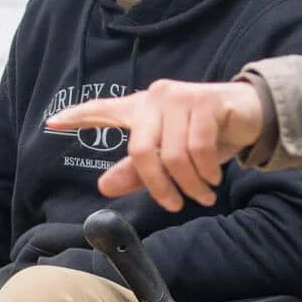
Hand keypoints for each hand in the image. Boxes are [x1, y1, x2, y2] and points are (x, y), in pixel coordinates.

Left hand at [46, 78, 268, 211]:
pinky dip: (206, 172)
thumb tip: (104, 187)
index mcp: (142, 109)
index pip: (104, 110)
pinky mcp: (205, 101)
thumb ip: (139, 171)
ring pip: (172, 155)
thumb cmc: (208, 134)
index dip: (77, 117)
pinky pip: (198, 148)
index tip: (50, 123)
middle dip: (159, 187)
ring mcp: (180, 97)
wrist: (251, 114)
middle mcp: (156, 98)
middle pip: (140, 151)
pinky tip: (213, 178)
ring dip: (189, 184)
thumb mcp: (171, 156)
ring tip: (202, 194)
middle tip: (175, 205)